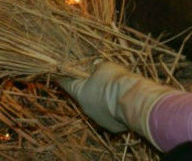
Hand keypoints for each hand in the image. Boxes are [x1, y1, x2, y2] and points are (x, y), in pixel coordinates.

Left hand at [59, 62, 173, 144]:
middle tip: (95, 80)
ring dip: (102, 100)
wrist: (133, 101)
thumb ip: (97, 66)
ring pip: (98, 107)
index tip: (59, 75)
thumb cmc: (115, 81)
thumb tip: (96, 65)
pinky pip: (110, 115)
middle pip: (84, 96)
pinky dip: (113, 109)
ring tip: (113, 90)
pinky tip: (122, 102)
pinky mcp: (112, 127)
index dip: (64, 78)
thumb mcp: (104, 67)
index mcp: (80, 93)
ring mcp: (98, 119)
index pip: (67, 84)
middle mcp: (86, 108)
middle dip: (88, 88)